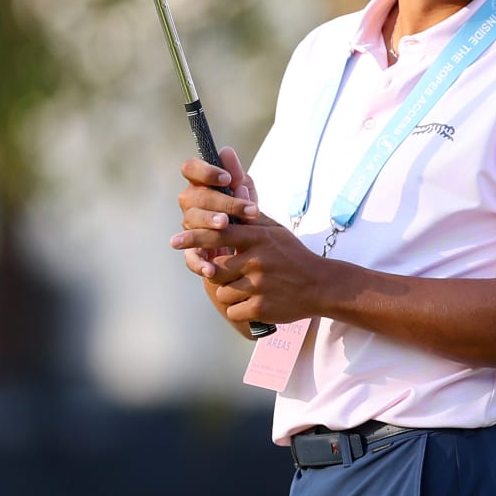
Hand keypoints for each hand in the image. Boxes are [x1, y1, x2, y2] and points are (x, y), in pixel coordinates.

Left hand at [173, 148, 324, 326]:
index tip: (175, 240)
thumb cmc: (292, 255)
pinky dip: (240, 310)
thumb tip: (234, 184)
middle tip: (233, 274)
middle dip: (219, 274)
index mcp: (258, 238)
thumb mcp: (274, 230)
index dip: (194, 237)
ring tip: (250, 289)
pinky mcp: (261, 308)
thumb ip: (249, 212)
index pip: (218, 234)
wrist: (320, 285)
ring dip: (231, 294)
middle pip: (215, 269)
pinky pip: (233, 311)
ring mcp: (259, 286)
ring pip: (222, 293)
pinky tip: (255, 303)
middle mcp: (257, 260)